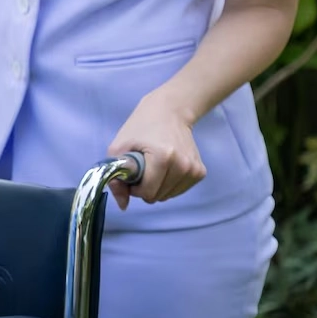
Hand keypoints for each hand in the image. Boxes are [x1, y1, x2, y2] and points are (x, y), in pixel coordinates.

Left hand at [105, 92, 205, 209]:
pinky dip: (168, 184)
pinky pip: (179, 190)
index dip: (134, 188)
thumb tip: (123, 206)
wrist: (170, 111)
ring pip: (168, 196)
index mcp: (163, 157)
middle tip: (142, 168)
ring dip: (157, 186)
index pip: (147, 192)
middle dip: (145, 187)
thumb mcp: (118, 148)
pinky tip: (165, 168)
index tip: (131, 174)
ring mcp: (194, 169)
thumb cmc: (140, 127)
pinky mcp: (200, 172)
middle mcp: (183, 165)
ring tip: (153, 166)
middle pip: (158, 196)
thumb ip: (116, 179)